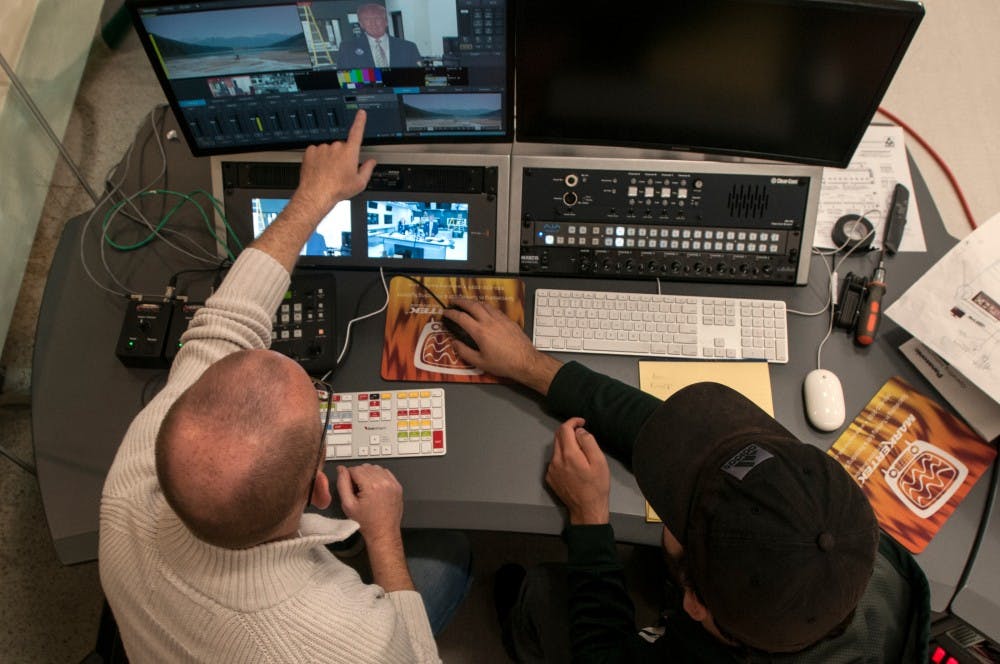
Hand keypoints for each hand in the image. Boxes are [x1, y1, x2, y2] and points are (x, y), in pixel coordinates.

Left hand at [288, 110, 375, 219]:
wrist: (316, 194)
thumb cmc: (337, 190)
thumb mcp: (359, 183)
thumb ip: (367, 169)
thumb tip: (371, 162)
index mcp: (350, 152)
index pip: (357, 132)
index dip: (360, 121)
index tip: (361, 113)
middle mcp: (336, 147)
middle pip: (342, 147)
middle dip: (342, 156)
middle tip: (340, 171)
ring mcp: (323, 148)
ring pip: (329, 150)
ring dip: (329, 158)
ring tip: (328, 173)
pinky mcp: (311, 151)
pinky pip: (317, 152)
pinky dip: (318, 159)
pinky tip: (319, 169)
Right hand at [335, 464, 403, 544]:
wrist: (383, 532)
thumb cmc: (366, 522)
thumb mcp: (348, 505)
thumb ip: (342, 484)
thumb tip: (341, 469)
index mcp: (371, 486)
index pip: (355, 469)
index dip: (349, 476)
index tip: (350, 487)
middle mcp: (384, 482)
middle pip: (365, 467)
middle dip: (358, 475)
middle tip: (357, 490)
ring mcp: (392, 483)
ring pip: (375, 468)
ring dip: (368, 474)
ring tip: (366, 489)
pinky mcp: (397, 486)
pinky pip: (386, 472)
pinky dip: (378, 476)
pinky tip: (375, 488)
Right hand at [442, 296, 562, 393]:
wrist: (525, 361)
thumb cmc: (504, 364)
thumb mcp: (480, 362)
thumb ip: (464, 352)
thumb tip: (455, 344)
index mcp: (480, 332)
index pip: (461, 317)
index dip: (451, 313)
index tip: (446, 312)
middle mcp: (490, 322)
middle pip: (472, 305)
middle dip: (461, 301)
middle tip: (453, 300)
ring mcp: (501, 320)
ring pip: (485, 305)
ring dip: (474, 302)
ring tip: (468, 303)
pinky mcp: (509, 321)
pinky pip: (495, 309)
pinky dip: (486, 307)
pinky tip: (485, 310)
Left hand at [545, 418, 610, 524]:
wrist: (587, 510)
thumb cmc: (596, 486)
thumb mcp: (599, 462)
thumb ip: (588, 442)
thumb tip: (579, 431)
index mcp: (568, 454)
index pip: (564, 429)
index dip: (573, 422)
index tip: (582, 422)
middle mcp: (556, 460)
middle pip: (558, 437)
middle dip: (569, 431)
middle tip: (583, 434)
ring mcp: (551, 470)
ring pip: (556, 448)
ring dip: (566, 445)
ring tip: (581, 453)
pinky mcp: (550, 478)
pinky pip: (555, 461)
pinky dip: (563, 457)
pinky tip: (574, 465)